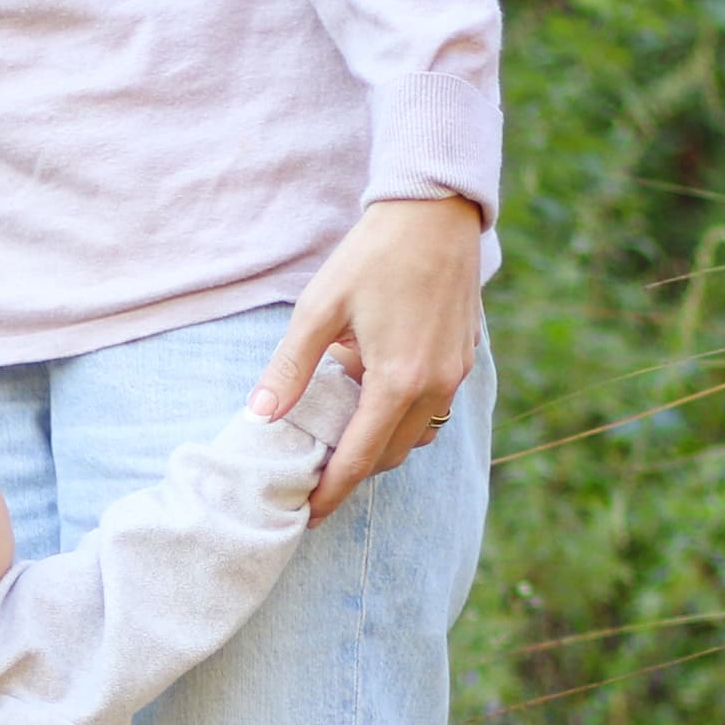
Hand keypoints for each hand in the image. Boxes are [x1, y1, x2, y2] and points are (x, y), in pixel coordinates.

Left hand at [250, 195, 483, 519]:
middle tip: (317, 476)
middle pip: (391, 455)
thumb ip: (290, 368)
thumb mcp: (319, 308)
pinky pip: (433, 410)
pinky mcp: (463, 358)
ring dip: (381, 444)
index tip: (309, 512)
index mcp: (397, 381)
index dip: (332, 490)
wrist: (434, 212)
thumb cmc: (373, 254)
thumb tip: (260, 416)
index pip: (360, 458)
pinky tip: (374, 392)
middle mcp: (435, 386)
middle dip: (354, 471)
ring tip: (342, 434)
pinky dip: (403, 417)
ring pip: (416, 436)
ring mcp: (455, 374)